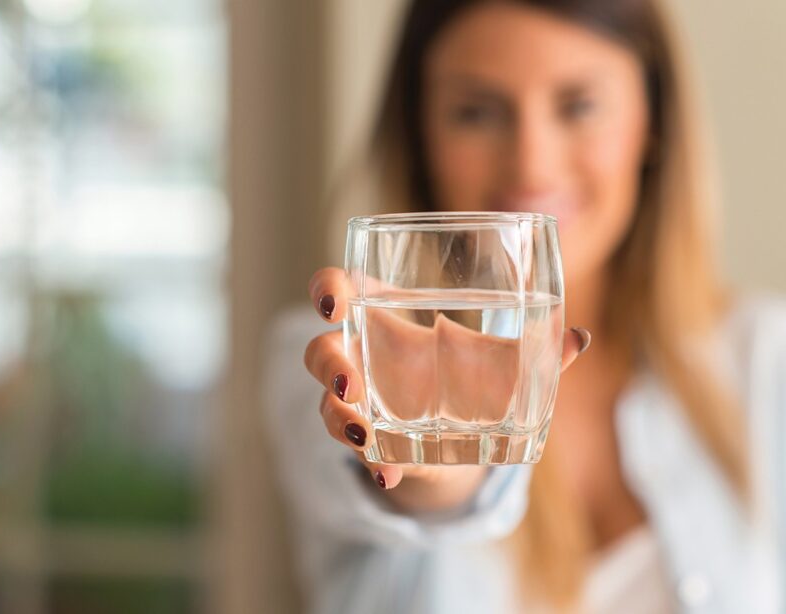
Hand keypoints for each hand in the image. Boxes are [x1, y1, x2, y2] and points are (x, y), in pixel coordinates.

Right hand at [304, 267, 590, 512]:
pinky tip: (391, 474)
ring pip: (328, 402)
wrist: (461, 433)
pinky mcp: (368, 440)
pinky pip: (357, 448)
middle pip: (320, 349)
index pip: (339, 288)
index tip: (332, 301)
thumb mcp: (501, 361)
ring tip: (364, 435)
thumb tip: (578, 337)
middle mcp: (361, 353)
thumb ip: (534, 351)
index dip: (326, 289)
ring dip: (339, 417)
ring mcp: (358, 400)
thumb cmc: (472, 375)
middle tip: (351, 382)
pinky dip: (374, 462)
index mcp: (383, 311)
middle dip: (328, 364)